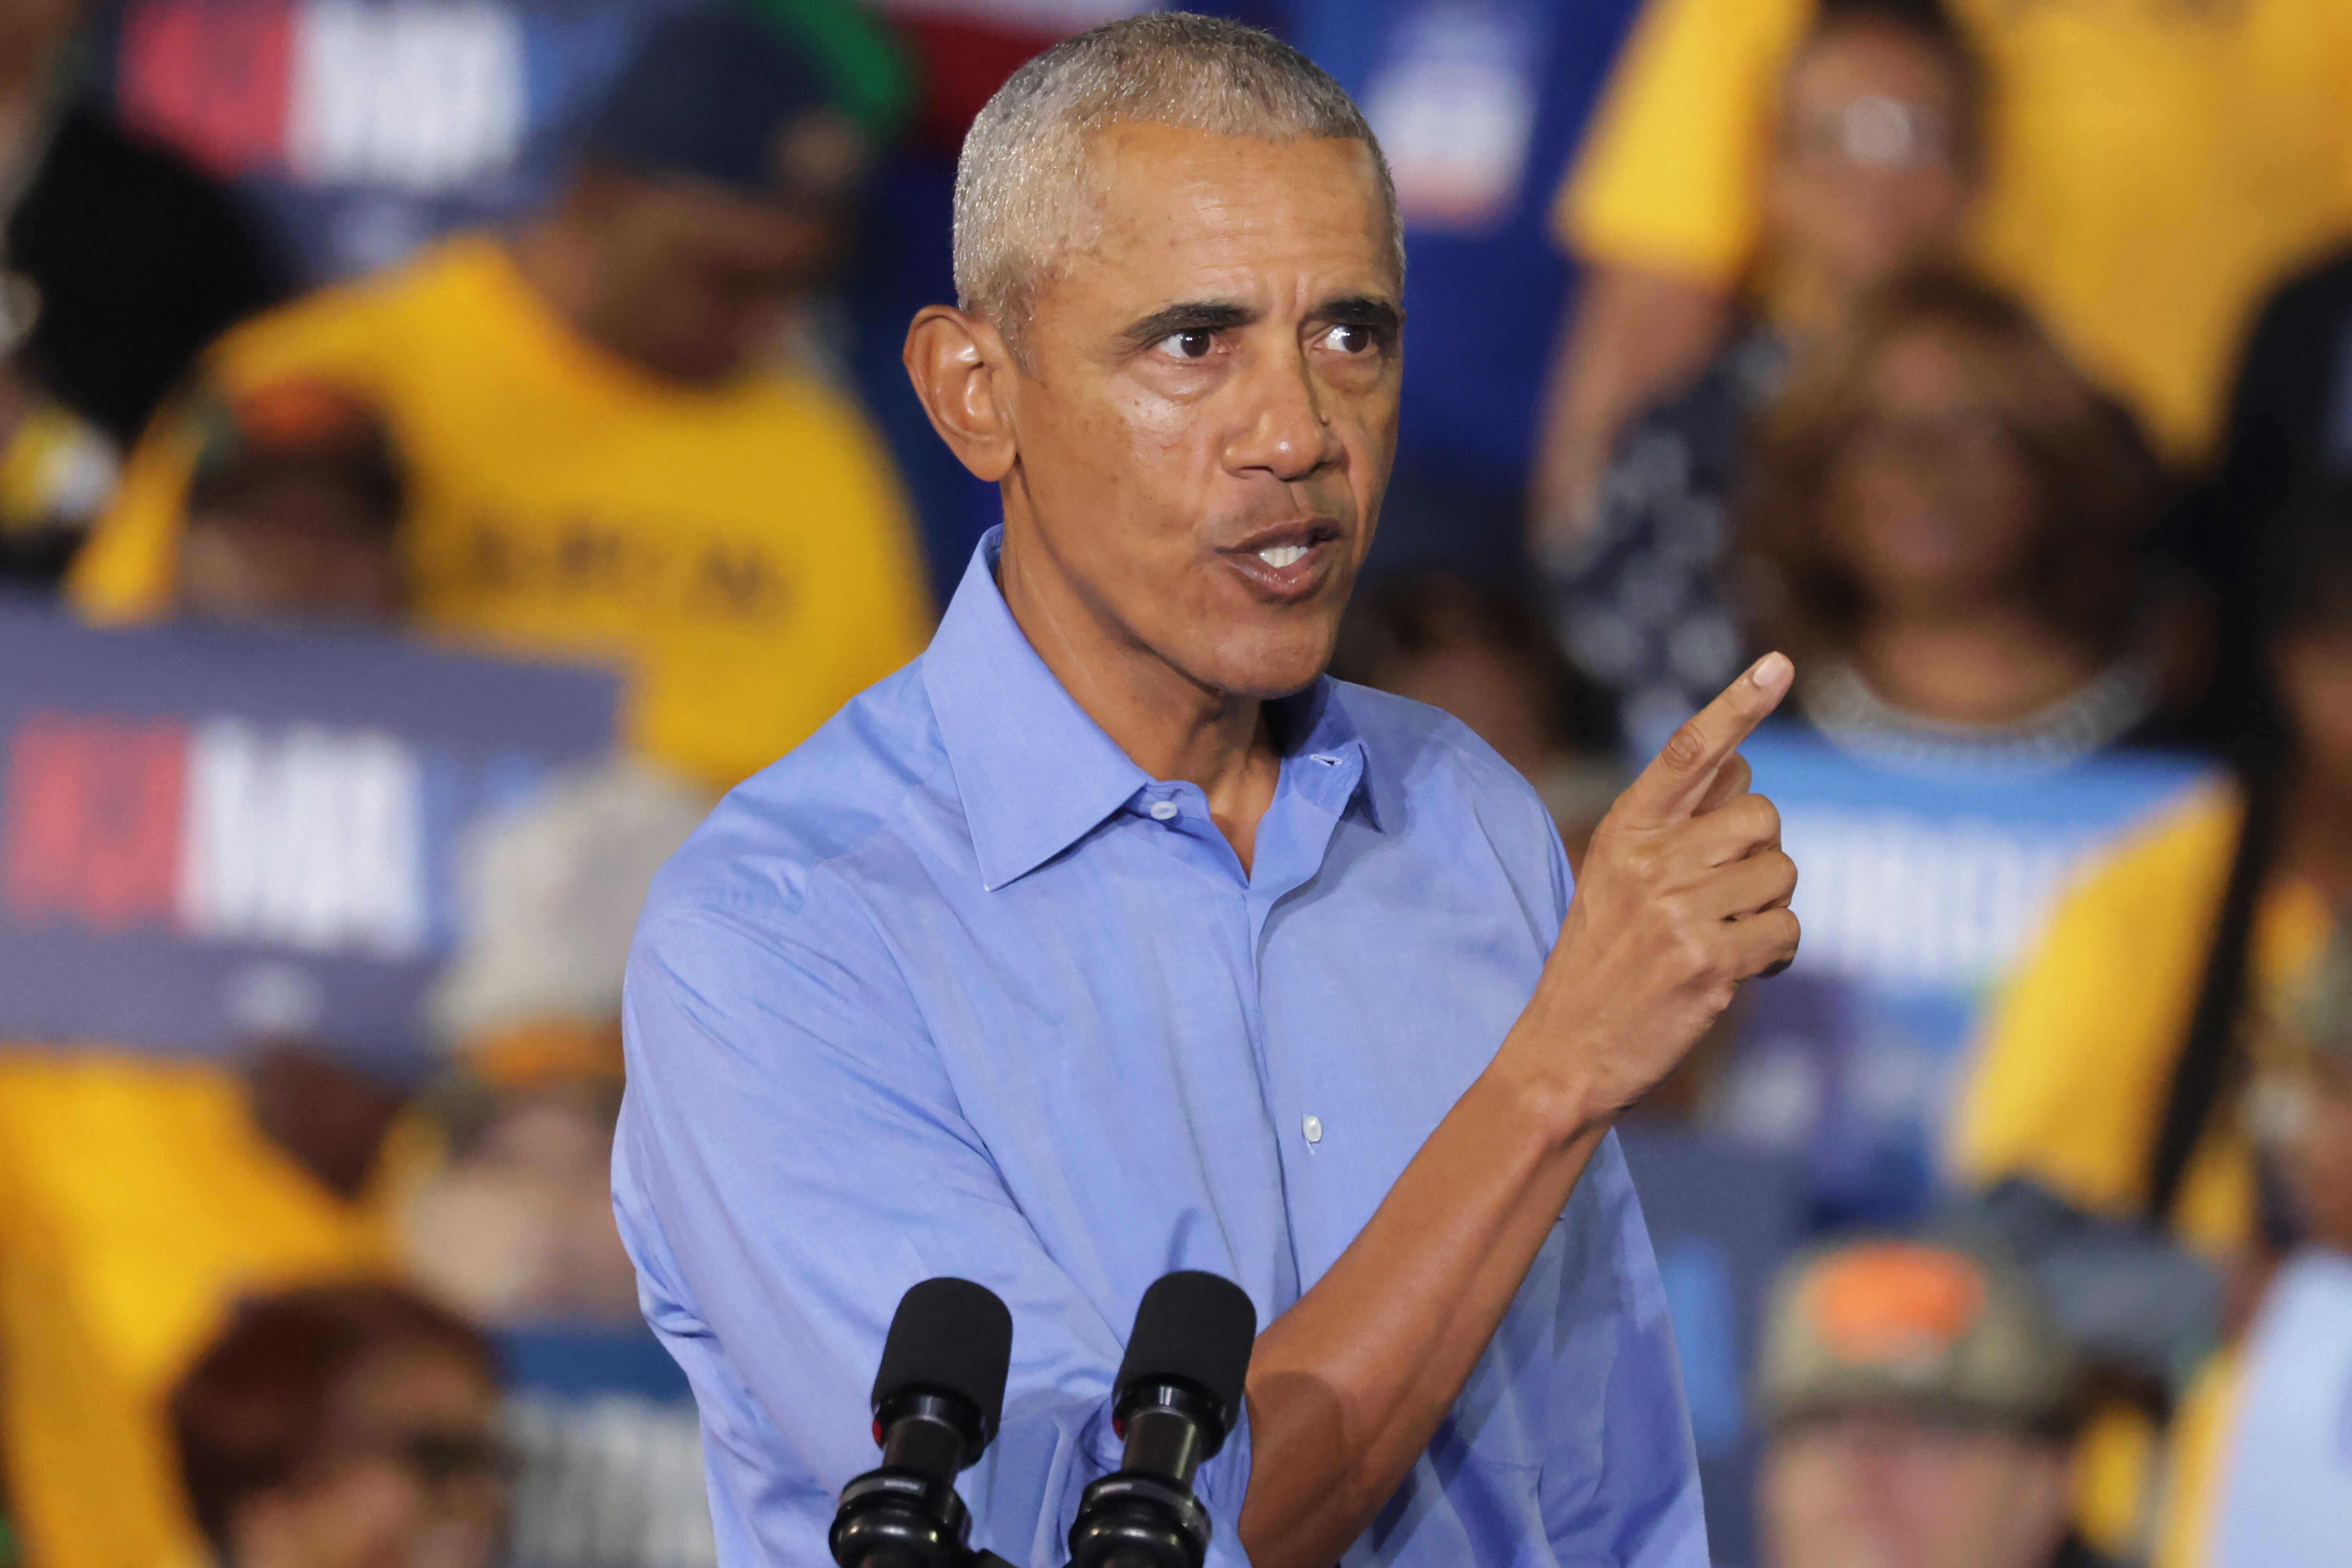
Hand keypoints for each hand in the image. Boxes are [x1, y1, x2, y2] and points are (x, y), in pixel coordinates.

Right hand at [1501, 654, 1799, 1126]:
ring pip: (1782, 874)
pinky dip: (1776, 956)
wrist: (1566, 1052)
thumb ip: (1676, 827)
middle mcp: (1650, 861)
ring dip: (1770, 909)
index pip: (1689, 751)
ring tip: (1726, 938)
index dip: (1738, 704)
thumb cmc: (1602, 962)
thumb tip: (1745, 774)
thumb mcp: (1617, 879)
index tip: (1779, 663)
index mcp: (1624, 831)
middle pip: (1761, 816)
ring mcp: (1678, 911)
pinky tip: (1739, 973)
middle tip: (1726, 896)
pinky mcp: (1708, 962)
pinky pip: (1786, 933)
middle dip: (1762, 855)